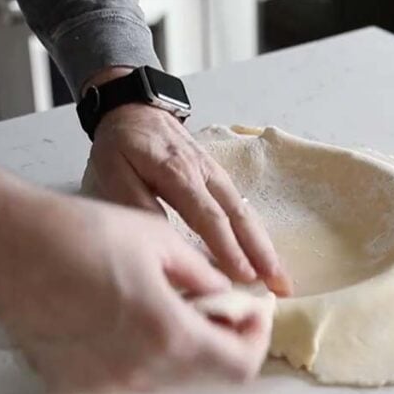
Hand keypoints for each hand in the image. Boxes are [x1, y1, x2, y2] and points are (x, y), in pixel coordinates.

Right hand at [0, 148, 271, 393]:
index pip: (239, 364)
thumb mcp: (159, 240)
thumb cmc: (76, 233)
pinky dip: (135, 350)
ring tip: (160, 298)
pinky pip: (122, 375)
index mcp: (168, 333)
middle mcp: (137, 371)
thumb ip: (204, 276)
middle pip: (202, 372)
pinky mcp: (72, 382)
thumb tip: (226, 294)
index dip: (254, 338)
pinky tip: (117, 311)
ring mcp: (102, 383)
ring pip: (163, 375)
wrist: (4, 243)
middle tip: (212, 299)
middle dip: (218, 337)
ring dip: (177, 343)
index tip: (251, 312)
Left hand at [89, 103, 292, 295]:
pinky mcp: (218, 177)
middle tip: (280, 285)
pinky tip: (264, 254)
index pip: (209, 216)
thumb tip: (163, 240)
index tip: (244, 276)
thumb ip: (136, 204)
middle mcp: (205, 174)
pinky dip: (255, 232)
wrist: (134, 108)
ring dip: (265, 245)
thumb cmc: (121, 145)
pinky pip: (241, 207)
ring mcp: (216, 174)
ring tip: (281, 277)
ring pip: (246, 212)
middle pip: (239, 216)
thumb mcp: (112, 171)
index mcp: (178, 173)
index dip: (228, 248)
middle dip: (261, 252)